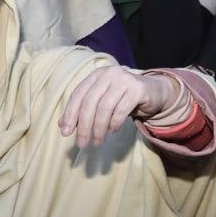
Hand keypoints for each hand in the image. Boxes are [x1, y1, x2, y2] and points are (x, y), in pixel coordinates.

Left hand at [59, 66, 177, 147]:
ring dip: (99, 128)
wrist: (153, 92)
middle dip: (84, 125)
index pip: (78, 94)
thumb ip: (83, 110)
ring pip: (105, 107)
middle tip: (82, 143)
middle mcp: (109, 74)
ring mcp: (125, 79)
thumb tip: (62, 126)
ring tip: (97, 141)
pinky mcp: (138, 88)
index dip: (70, 114)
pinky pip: (121, 110)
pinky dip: (114, 123)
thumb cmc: (122, 98)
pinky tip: (113, 131)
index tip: (66, 133)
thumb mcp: (101, 102)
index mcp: (97, 75)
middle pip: (90, 102)